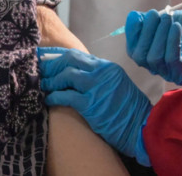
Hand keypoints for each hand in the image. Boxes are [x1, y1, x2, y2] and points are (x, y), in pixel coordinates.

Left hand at [38, 47, 151, 166]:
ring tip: (42, 84)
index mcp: (107, 66)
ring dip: (50, 80)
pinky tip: (48, 99)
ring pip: (65, 75)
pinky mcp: (91, 104)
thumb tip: (73, 73)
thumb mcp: (116, 84)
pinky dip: (54, 96)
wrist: (143, 128)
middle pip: (69, 59)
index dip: (57, 54)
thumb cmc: (129, 109)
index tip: (43, 55)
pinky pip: (66, 96)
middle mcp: (101, 72)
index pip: (77, 53)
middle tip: (38, 68)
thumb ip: (98, 76)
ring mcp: (96, 87)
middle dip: (51, 63)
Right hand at [125, 9, 181, 84]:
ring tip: (169, 18)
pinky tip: (177, 27)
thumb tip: (132, 18)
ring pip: (154, 58)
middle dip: (146, 33)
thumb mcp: (169, 19)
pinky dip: (171, 41)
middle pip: (140, 57)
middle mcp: (161, 68)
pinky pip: (171, 60)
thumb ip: (150, 21)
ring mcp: (173, 73)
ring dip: (159, 35)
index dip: (133, 33)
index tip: (141, 15)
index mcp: (154, 55)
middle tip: (157, 14)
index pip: (133, 50)